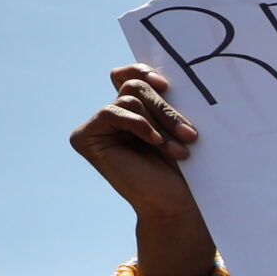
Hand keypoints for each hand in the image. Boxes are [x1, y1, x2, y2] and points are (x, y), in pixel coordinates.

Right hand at [71, 64, 219, 275]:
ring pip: (129, 99)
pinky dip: (137, 125)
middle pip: (134, 87)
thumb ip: (164, 98)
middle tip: (191, 134)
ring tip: (180, 149)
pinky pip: (111, 112)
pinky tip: (155, 143)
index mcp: (134, 109)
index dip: (144, 71)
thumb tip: (160, 72)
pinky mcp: (85, 137)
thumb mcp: (178, 125)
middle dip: (166, 108)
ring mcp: (97, 125)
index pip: (130, 74)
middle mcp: (112, 114)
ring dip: (160, 122)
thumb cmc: (186, 168)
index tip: (167, 84)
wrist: (179, 204)